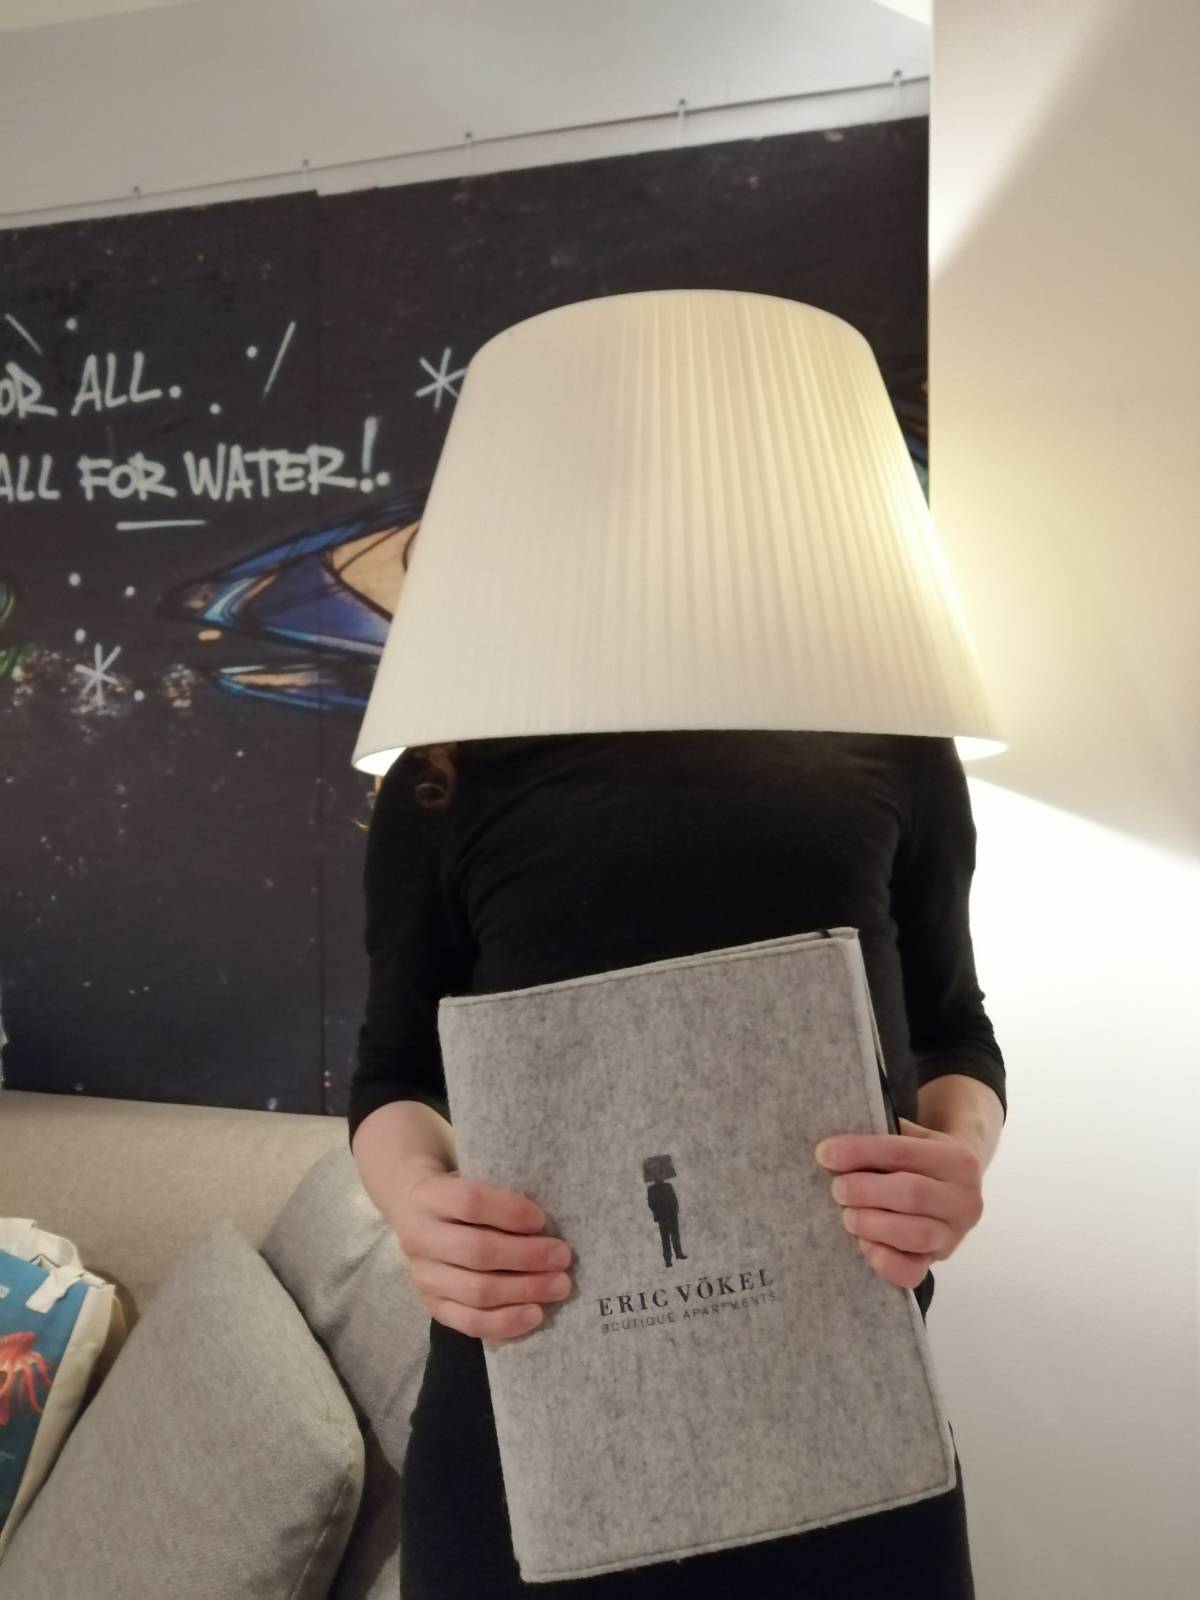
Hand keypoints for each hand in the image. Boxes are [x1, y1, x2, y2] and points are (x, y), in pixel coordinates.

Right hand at [393, 1165, 573, 1341]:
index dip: (510, 1212)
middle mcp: (419, 1238)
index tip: (541, 1219)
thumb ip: (502, 1196)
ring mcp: (423, 1277)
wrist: (419, 1216)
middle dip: (528, 1256)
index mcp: (429, 1196)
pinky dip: (506, 1321)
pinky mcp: (433, 1306)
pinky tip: (535, 1314)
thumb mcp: (474, 1179)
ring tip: (559, 1285)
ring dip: (525, 1290)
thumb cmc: (463, 1198)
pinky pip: (470, 1322)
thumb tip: (549, 1225)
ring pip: (476, 1291)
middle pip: (477, 1251)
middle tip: (563, 1257)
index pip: (470, 1202)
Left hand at [815, 1117, 983, 1290]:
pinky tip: (864, 1244)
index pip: (901, 1152)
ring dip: (871, 1224)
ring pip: (914, 1234)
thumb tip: (833, 1148)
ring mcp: (954, 1235)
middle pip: (910, 1195)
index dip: (859, 1152)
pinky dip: (884, 1261)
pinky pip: (912, 1272)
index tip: (825, 1153)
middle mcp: (964, 1199)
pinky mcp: (938, 1261)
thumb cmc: (920, 1157)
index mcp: (958, 1159)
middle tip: (837, 1189)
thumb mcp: (912, 1137)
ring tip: (848, 1215)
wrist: (956, 1185)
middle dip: (864, 1191)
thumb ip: (881, 1138)